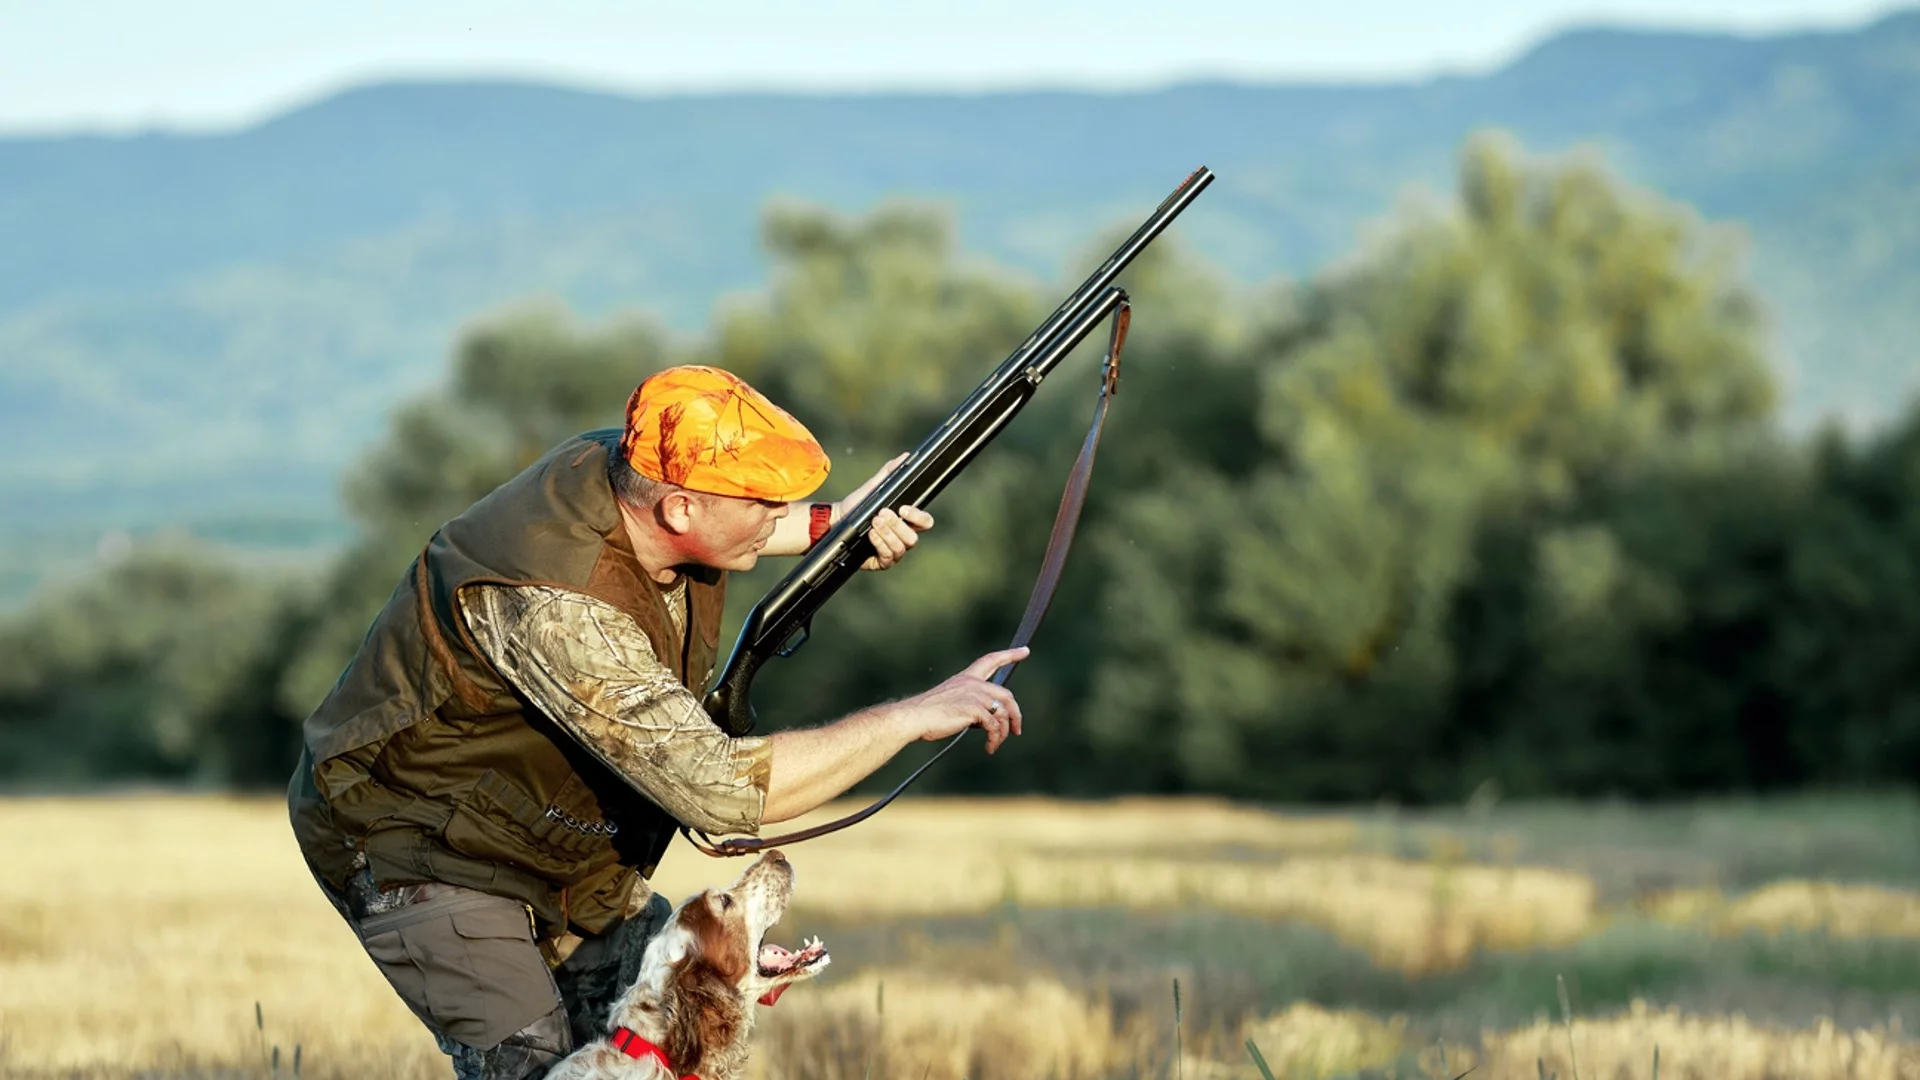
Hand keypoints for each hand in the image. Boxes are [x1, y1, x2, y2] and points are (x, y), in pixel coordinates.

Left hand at [838, 452, 934, 570]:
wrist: (837, 521)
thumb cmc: (857, 505)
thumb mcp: (873, 487)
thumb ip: (889, 473)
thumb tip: (905, 457)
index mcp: (907, 522)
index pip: (925, 522)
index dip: (918, 517)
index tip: (904, 508)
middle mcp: (903, 538)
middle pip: (913, 538)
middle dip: (897, 525)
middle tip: (882, 513)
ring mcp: (893, 551)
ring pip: (901, 548)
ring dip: (887, 534)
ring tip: (874, 522)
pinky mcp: (881, 562)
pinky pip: (887, 556)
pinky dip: (880, 543)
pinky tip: (871, 534)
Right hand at [899, 646, 1028, 753]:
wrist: (915, 717)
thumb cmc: (928, 714)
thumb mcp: (951, 701)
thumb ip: (970, 704)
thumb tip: (985, 720)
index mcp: (966, 677)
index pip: (991, 660)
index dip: (1010, 655)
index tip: (1024, 651)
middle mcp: (972, 683)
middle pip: (1006, 694)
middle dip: (1016, 714)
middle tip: (1017, 730)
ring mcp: (974, 695)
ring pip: (1003, 713)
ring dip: (1004, 732)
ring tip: (996, 744)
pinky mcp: (973, 709)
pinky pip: (994, 726)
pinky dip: (995, 739)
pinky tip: (989, 747)